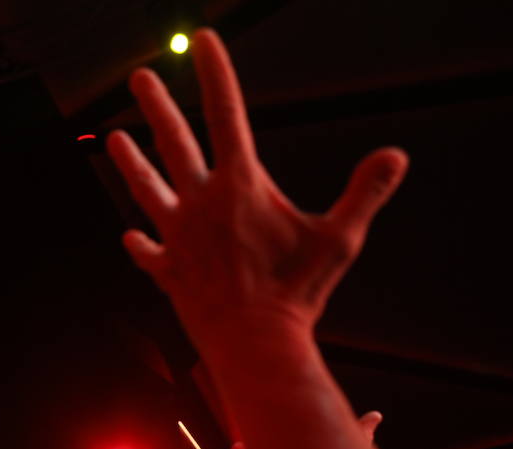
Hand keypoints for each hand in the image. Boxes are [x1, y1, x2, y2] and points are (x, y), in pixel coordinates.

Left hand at [106, 30, 407, 353]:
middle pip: (174, 142)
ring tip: (115, 139)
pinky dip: (141, 243)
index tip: (202, 41)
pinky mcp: (168, 272)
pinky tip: (131, 236)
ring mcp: (178, 237)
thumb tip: (397, 156)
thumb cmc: (298, 292)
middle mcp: (201, 203)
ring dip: (131, 162)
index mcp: (240, 185)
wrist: (254, 343)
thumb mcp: (340, 238)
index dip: (216, 73)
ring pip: (148, 189)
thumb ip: (365, 192)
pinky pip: (148, 253)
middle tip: (141, 77)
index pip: (227, 113)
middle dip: (157, 105)